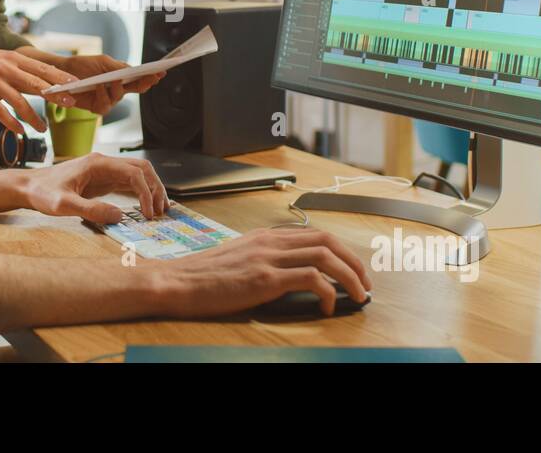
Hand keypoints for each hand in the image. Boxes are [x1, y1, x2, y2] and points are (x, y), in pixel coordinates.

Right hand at [0, 42, 76, 135]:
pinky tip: (20, 131)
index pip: (42, 68)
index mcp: (13, 58)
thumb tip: (44, 80)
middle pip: (35, 83)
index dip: (60, 77)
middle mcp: (5, 67)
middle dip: (55, 94)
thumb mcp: (0, 59)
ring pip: (19, 101)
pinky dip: (11, 122)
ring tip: (43, 130)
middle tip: (71, 104)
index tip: (77, 85)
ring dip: (33, 117)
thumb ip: (20, 69)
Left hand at [22, 152, 167, 223]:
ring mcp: (104, 171)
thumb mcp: (63, 204)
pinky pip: (127, 183)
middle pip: (141, 168)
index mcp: (98, 163)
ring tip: (159, 209)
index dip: (145, 192)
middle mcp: (104, 163)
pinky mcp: (102, 180)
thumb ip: (91, 210)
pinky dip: (140, 193)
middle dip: (155, 188)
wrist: (28, 187)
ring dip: (151, 189)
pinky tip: (145, 206)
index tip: (148, 212)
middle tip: (161, 210)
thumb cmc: (42, 192)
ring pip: (137, 174)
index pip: (133, 173)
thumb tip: (119, 215)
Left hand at [45, 54, 165, 115]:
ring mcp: (107, 100)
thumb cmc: (82, 65)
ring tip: (111, 80)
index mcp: (121, 77)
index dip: (151, 77)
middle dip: (144, 84)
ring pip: (119, 98)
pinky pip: (104, 106)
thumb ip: (118, 66)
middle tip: (149, 79)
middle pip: (135, 90)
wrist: (62, 72)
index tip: (161, 72)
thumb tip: (133, 70)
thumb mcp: (103, 61)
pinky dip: (101, 97)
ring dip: (116, 89)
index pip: (139, 79)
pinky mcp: (95, 107)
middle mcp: (117, 90)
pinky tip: (97, 88)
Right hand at [154, 228, 372, 317]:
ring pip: (325, 257)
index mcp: (265, 236)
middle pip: (327, 241)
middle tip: (365, 283)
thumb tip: (288, 275)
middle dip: (353, 262)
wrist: (176, 281)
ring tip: (358, 295)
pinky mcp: (264, 278)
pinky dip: (328, 292)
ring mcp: (268, 258)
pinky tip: (328, 307)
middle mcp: (270, 241)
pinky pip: (311, 279)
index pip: (315, 234)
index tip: (352, 270)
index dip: (340, 251)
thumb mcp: (238, 260)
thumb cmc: (202, 277)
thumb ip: (263, 260)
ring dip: (349, 276)